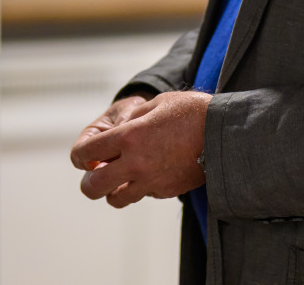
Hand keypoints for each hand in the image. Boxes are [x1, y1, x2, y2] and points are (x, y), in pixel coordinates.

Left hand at [69, 91, 208, 207]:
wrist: (225, 133)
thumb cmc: (192, 111)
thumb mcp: (158, 104)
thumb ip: (133, 119)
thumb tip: (118, 132)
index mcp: (130, 136)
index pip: (87, 152)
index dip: (78, 156)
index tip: (82, 157)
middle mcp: (136, 163)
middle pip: (94, 186)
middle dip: (89, 182)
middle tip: (95, 174)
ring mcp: (151, 180)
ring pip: (116, 199)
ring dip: (113, 190)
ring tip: (121, 179)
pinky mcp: (166, 191)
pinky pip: (144, 194)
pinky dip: (141, 187)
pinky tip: (151, 173)